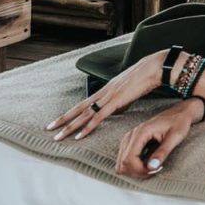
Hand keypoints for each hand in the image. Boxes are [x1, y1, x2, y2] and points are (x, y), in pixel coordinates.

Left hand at [47, 50, 164, 142]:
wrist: (154, 67)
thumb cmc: (146, 77)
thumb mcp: (130, 92)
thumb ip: (121, 102)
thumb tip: (116, 111)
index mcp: (106, 90)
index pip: (84, 103)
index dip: (71, 112)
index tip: (60, 120)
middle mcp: (103, 93)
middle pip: (78, 108)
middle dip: (63, 120)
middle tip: (50, 129)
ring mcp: (107, 97)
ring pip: (84, 114)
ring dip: (69, 126)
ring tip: (58, 136)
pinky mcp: (115, 101)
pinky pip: (97, 117)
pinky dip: (87, 128)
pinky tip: (79, 136)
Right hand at [114, 101, 200, 178]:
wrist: (179, 113)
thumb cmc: (179, 122)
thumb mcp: (175, 137)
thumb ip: (163, 152)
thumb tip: (151, 167)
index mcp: (141, 132)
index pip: (128, 159)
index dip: (140, 170)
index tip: (155, 169)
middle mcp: (131, 135)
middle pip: (122, 164)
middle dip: (137, 172)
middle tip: (155, 169)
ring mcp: (128, 139)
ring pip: (121, 164)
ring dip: (135, 171)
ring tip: (152, 166)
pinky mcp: (130, 143)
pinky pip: (125, 160)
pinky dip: (134, 166)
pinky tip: (148, 163)